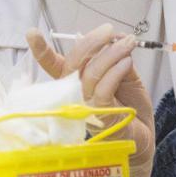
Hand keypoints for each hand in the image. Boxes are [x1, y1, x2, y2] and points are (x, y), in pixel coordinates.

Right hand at [27, 23, 155, 176]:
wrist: (143, 144)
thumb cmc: (132, 112)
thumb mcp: (126, 79)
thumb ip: (117, 59)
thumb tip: (114, 37)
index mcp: (77, 85)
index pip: (55, 68)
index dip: (42, 51)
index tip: (31, 32)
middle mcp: (76, 97)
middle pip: (72, 65)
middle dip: (90, 43)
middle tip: (109, 32)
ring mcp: (86, 109)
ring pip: (89, 75)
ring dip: (110, 54)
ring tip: (128, 44)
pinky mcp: (101, 119)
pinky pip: (103, 91)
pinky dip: (115, 71)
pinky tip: (126, 63)